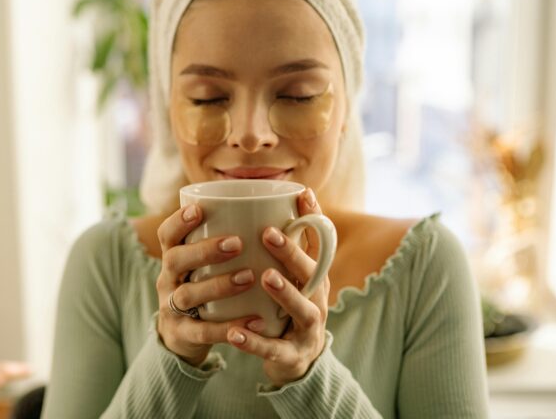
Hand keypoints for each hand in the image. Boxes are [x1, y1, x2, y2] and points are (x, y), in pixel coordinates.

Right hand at [155, 204, 264, 365]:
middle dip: (204, 250)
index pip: (167, 235)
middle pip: (175, 260)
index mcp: (174, 257)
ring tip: (249, 277)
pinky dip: (229, 326)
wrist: (184, 337)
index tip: (199, 209)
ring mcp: (171, 308)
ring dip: (218, 285)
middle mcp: (167, 280)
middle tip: (237, 243)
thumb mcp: (205, 265)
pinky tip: (255, 320)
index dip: (178, 221)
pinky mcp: (183, 335)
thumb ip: (226, 239)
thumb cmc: (206, 287)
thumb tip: (280, 204)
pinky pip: (204, 331)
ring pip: (188, 295)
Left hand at [226, 188, 332, 387]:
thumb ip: (277, 247)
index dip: (315, 219)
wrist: (294, 361)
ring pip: (302, 310)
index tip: (303, 193)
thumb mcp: (289, 277)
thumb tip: (257, 203)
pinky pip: (273, 349)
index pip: (322, 244)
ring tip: (265, 277)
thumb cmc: (285, 308)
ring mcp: (308, 329)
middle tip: (268, 232)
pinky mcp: (292, 356)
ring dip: (285, 293)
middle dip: (292, 252)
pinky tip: (234, 333)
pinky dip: (254, 342)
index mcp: (315, 277)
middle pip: (312, 274)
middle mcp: (318, 299)